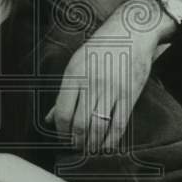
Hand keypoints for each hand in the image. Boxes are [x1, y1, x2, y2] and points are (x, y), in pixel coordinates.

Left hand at [46, 8, 160, 153]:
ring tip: (87, 148)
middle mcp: (92, 83)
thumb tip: (48, 119)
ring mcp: (112, 90)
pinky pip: (119, 125)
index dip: (60, 131)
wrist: (132, 32)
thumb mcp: (76, 64)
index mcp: (75, 74)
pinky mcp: (130, 95)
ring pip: (98, 128)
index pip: (62, 112)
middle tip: (75, 146)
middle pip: (80, 124)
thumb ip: (63, 93)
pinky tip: (105, 146)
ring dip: (91, 144)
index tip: (62, 137)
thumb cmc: (100, 48)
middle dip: (75, 141)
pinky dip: (110, 141)